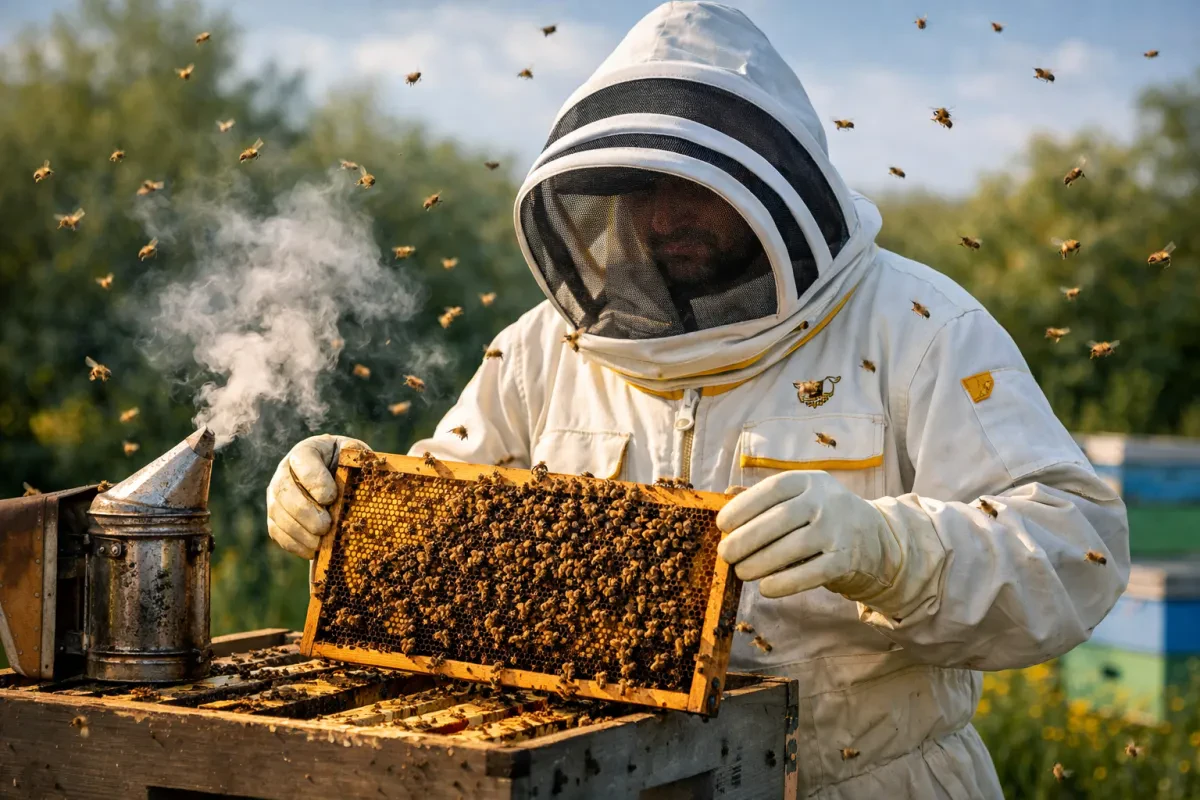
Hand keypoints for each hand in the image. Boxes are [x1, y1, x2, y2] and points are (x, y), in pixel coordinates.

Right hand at [266, 434, 367, 558]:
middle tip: (325, 527)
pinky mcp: (275, 517)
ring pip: (278, 513)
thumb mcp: (356, 457)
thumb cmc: (349, 468)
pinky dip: (294, 543)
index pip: (303, 460)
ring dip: (299, 531)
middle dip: (305, 511)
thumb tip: (362, 461)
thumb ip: (358, 457)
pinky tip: (312, 550)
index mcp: (307, 451)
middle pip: (285, 490)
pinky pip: (277, 532)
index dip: (314, 480)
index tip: (331, 497)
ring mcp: (276, 495)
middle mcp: (285, 471)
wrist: (337, 482)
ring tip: (319, 543)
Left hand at [715, 471, 902, 600]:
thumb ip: (763, 496)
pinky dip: (785, 583)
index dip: (742, 507)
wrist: (871, 535)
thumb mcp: (797, 495)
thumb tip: (725, 495)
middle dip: (745, 539)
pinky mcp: (845, 559)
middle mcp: (825, 501)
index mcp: (808, 480)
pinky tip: (765, 588)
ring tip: (741, 572)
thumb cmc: (819, 514)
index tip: (721, 525)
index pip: (772, 490)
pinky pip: (811, 573)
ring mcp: (837, 530)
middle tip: (725, 554)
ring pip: (792, 548)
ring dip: (760, 563)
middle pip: (779, 520)